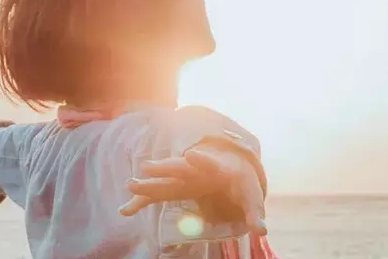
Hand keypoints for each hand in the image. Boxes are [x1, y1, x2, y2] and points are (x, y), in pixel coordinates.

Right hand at [121, 146, 266, 234]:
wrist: (232, 166)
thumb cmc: (242, 182)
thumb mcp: (251, 196)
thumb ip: (255, 214)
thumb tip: (261, 232)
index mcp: (219, 168)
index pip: (210, 163)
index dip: (202, 160)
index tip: (192, 156)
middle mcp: (198, 169)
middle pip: (180, 167)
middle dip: (164, 167)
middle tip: (146, 167)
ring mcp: (185, 177)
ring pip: (164, 178)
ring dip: (148, 182)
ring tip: (130, 185)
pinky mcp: (177, 187)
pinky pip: (157, 193)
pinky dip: (143, 200)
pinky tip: (126, 209)